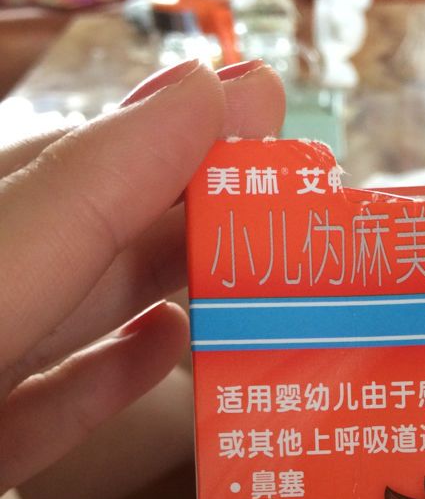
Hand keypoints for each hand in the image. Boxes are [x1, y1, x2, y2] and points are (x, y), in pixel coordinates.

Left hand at [0, 58, 283, 494]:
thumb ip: (85, 191)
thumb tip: (202, 88)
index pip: (81, 165)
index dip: (174, 133)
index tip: (267, 105)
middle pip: (92, 240)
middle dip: (191, 210)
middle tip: (296, 193)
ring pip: (79, 320)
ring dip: (168, 287)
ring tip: (258, 263)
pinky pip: (54, 410)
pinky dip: (115, 376)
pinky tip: (173, 345)